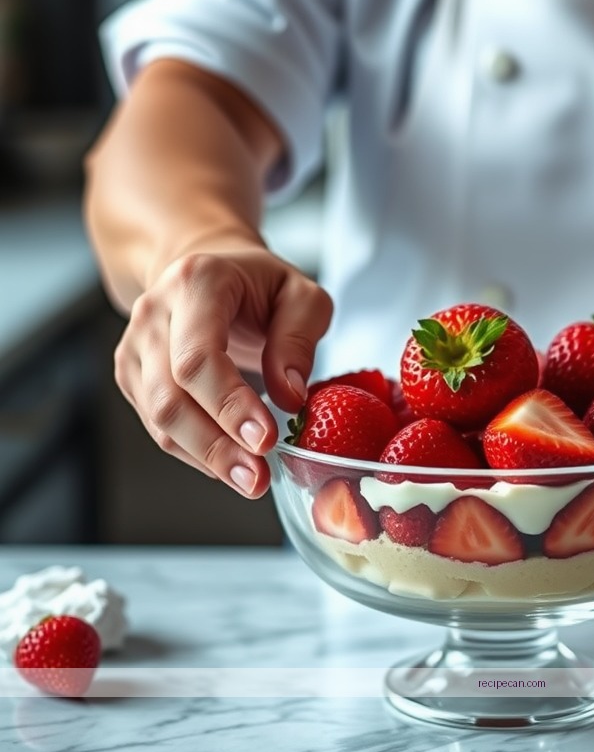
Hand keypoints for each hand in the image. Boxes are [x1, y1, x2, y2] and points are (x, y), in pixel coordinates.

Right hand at [113, 246, 332, 496]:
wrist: (208, 269)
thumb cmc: (260, 285)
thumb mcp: (302, 294)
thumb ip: (300, 338)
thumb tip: (290, 396)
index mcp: (197, 281)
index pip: (199, 356)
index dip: (229, 404)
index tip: (265, 438)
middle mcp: (155, 312)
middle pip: (171, 395)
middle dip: (216, 444)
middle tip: (259, 477)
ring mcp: (135, 346)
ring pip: (158, 417)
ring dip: (205, 457)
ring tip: (251, 481)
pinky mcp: (133, 376)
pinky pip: (158, 425)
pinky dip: (194, 451)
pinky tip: (229, 464)